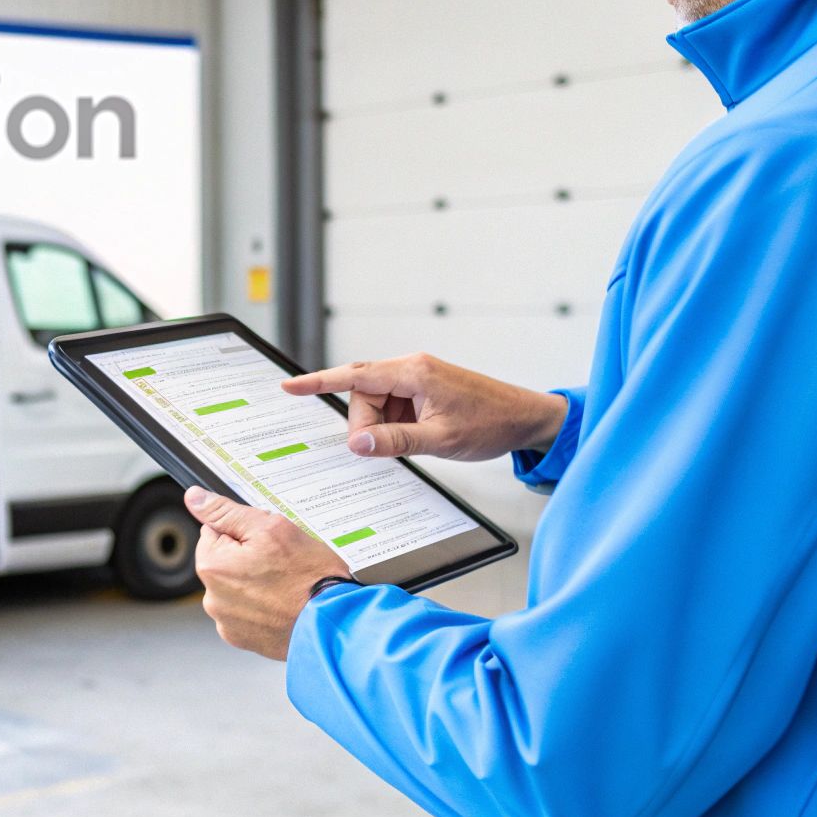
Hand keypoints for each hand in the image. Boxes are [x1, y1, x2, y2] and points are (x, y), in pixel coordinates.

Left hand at [186, 486, 351, 660]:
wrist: (335, 623)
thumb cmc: (309, 578)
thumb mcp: (270, 528)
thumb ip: (226, 512)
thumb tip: (195, 498)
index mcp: (212, 567)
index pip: (214, 532)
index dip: (243, 532)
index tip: (266, 543)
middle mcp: (212, 598)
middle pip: (225, 561)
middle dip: (248, 558)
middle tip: (281, 564)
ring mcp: (227, 623)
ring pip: (236, 588)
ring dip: (255, 583)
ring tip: (286, 586)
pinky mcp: (242, 639)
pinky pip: (246, 612)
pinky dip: (261, 608)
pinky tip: (283, 604)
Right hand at [282, 353, 566, 460]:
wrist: (526, 418)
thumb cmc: (491, 424)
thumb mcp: (440, 440)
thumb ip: (395, 441)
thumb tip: (357, 444)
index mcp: (413, 372)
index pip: (354, 375)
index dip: (318, 382)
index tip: (290, 387)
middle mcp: (412, 368)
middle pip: (363, 394)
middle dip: (366, 424)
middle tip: (384, 448)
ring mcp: (419, 377)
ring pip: (377, 402)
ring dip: (385, 426)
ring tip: (416, 441)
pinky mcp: (425, 388)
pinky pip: (395, 406)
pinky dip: (397, 424)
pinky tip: (418, 436)